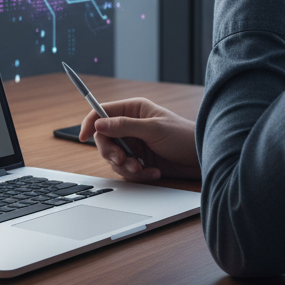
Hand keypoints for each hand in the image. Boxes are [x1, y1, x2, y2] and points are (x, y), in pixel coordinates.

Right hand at [78, 97, 199, 182]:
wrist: (201, 159)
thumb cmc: (183, 136)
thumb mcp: (153, 129)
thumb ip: (124, 126)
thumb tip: (99, 124)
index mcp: (133, 110)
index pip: (103, 112)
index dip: (90, 123)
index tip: (82, 137)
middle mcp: (131, 126)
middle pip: (105, 139)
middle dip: (111, 152)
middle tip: (122, 160)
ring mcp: (135, 145)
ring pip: (114, 157)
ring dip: (126, 166)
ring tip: (141, 168)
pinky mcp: (140, 161)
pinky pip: (127, 170)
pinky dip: (138, 174)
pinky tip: (154, 172)